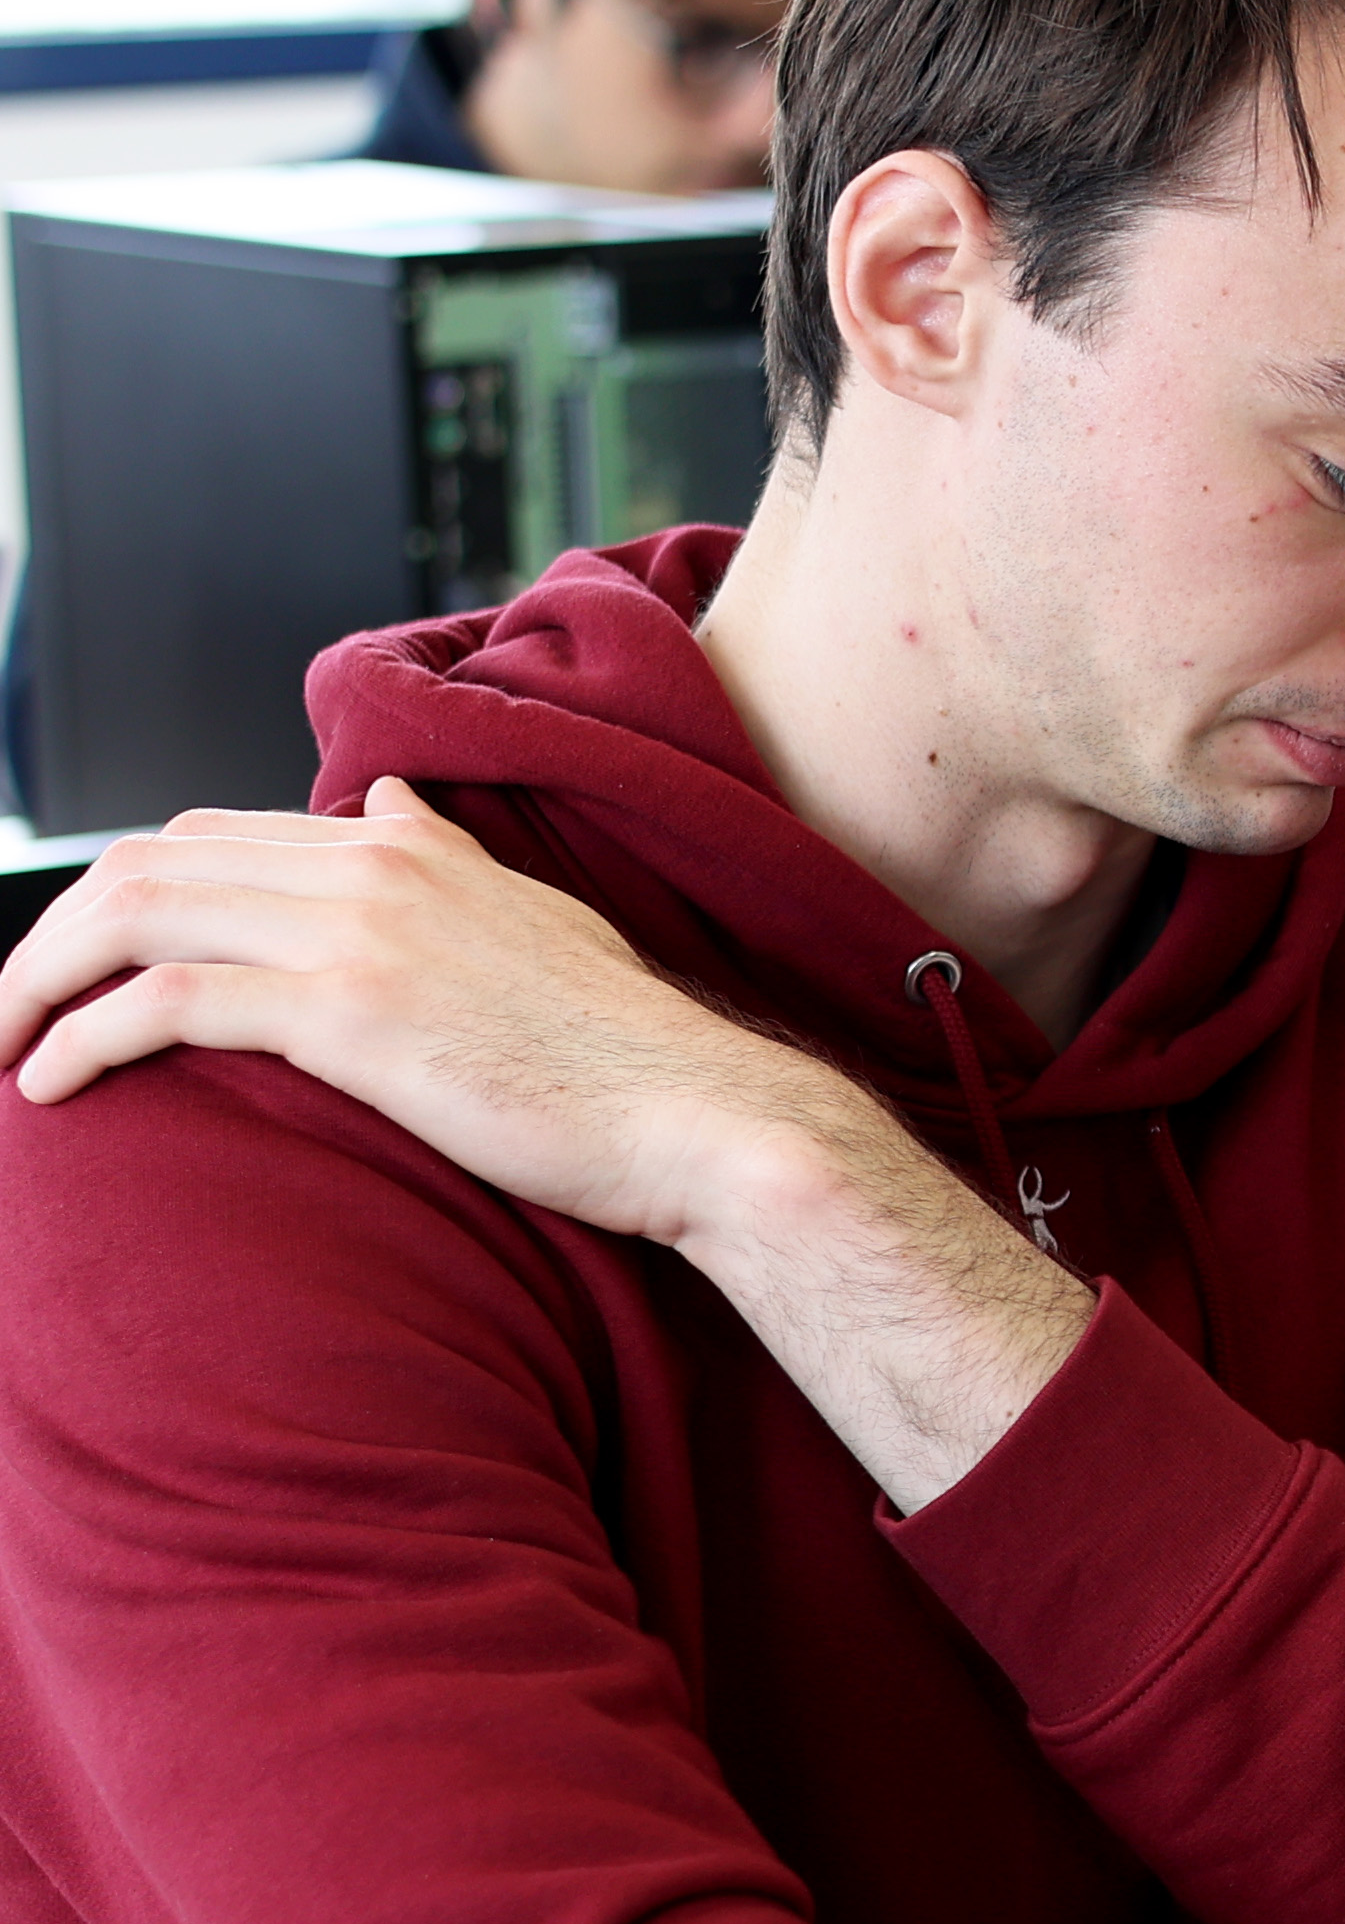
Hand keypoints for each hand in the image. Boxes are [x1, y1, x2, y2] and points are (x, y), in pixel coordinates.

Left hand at [0, 780, 868, 1245]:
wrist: (697, 1116)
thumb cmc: (625, 1055)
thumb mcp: (537, 926)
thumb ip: (453, 865)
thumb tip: (394, 807)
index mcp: (410, 849)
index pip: (211, 835)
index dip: (123, 892)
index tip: (82, 963)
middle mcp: (373, 868)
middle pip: (148, 863)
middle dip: (50, 934)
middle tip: (6, 1007)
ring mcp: (359, 933)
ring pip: (135, 916)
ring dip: (35, 979)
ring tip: (1, 1042)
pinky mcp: (351, 1012)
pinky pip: (170, 1004)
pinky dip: (84, 1037)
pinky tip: (50, 1083)